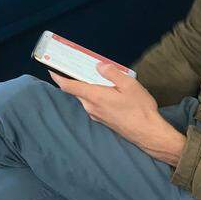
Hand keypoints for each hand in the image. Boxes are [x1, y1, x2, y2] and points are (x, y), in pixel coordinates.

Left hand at [50, 64, 185, 165]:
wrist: (149, 134)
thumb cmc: (140, 109)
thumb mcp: (129, 85)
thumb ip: (112, 73)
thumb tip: (98, 66)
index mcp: (94, 96)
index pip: (68, 86)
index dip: (58, 76)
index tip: (51, 69)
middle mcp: (91, 107)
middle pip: (76, 90)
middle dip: (75, 78)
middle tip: (79, 66)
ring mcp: (96, 115)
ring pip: (85, 98)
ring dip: (86, 87)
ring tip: (96, 76)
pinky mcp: (102, 120)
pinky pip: (93, 104)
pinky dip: (94, 95)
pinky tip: (106, 91)